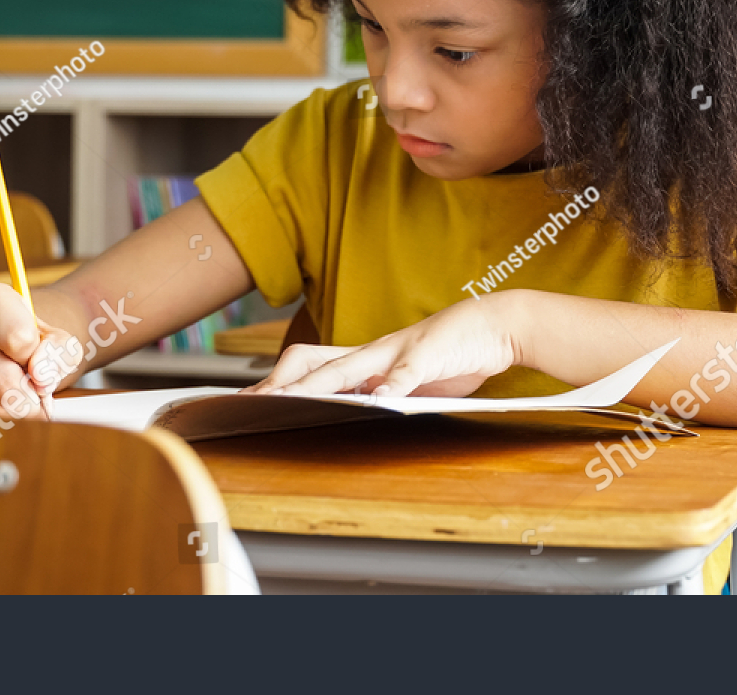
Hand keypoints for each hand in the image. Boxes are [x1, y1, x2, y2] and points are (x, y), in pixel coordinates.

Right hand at [0, 281, 81, 417]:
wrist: (2, 346)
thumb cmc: (31, 342)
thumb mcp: (57, 340)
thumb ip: (58, 354)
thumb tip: (40, 376)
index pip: (19, 341)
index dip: (36, 361)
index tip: (35, 359)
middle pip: (2, 381)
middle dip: (27, 398)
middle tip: (35, 396)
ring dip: (7, 413)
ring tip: (15, 398)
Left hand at [243, 295, 519, 398]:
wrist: (493, 325)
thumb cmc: (447, 353)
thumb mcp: (406, 377)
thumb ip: (379, 391)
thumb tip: (355, 412)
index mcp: (363, 358)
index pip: (306, 365)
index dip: (274, 382)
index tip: (243, 402)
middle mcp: (370, 352)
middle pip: (312, 363)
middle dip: (279, 386)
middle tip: (248, 406)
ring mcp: (395, 352)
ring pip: (346, 367)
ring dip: (316, 386)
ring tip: (287, 402)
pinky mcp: (427, 355)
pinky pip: (405, 371)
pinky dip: (391, 386)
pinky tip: (381, 401)